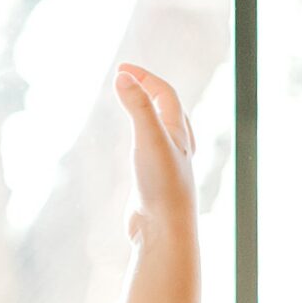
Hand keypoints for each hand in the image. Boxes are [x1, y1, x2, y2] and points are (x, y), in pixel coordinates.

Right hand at [114, 62, 196, 238]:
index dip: (145, 77)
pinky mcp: (157, 186)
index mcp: (180, 134)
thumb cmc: (161, 187)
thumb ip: (138, 108)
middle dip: (149, 91)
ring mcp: (168, 168)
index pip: (165, 94)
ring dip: (149, 115)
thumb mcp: (148, 140)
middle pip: (169, 110)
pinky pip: (153, 154)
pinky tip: (137, 150)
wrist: (165, 232)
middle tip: (126, 80)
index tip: (121, 70)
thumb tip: (122, 77)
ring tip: (133, 106)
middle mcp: (178, 149)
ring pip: (163, 134)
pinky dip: (144, 141)